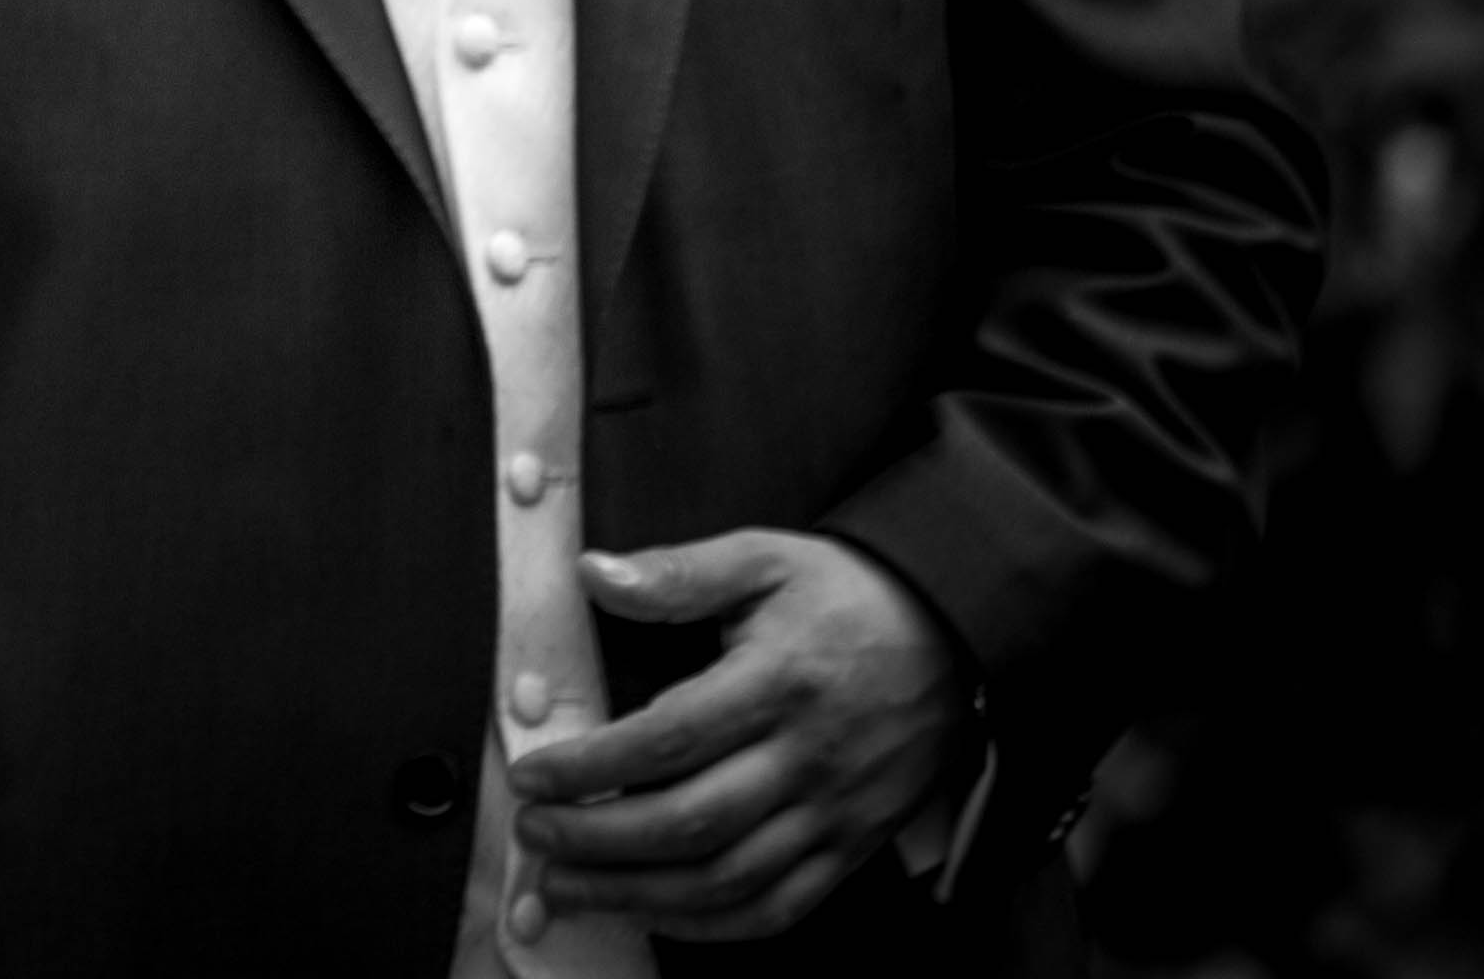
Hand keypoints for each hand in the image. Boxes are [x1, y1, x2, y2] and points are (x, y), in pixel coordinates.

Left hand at [503, 531, 963, 945]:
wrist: (952, 636)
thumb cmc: (846, 596)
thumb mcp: (763, 559)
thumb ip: (676, 573)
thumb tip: (593, 573)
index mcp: (777, 684)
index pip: (668, 741)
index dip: (591, 766)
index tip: (531, 775)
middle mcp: (808, 760)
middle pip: (691, 823)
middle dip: (598, 839)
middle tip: (534, 832)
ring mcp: (834, 813)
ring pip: (729, 879)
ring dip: (639, 893)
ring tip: (567, 885)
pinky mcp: (852, 847)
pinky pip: (780, 908)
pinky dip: (712, 924)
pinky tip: (654, 915)